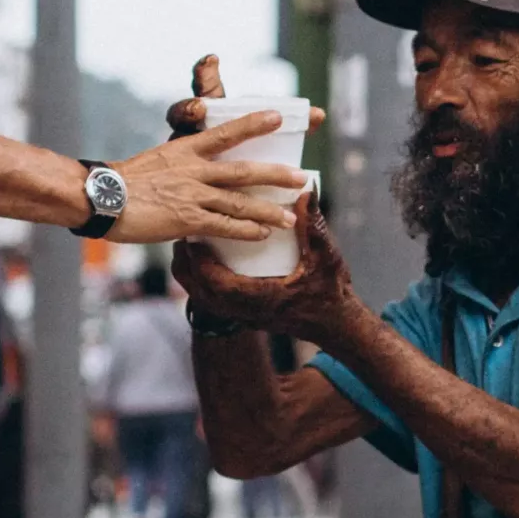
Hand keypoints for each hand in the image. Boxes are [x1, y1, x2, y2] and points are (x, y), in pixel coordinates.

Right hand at [105, 54, 328, 246]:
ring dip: (268, 210)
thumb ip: (177, 169)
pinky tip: (262, 234)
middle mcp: (194, 169)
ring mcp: (192, 194)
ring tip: (289, 217)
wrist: (101, 198)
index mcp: (185, 150)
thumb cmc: (121, 184)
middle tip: (301, 177)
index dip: (253, 123)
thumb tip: (191, 181)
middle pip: (244, 171)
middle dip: (275, 174)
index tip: (278, 117)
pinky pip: (224, 225)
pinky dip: (246, 230)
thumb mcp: (153, 163)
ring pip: (240, 201)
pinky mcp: (187, 219)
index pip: (226, 132)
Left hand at [173, 191, 358, 349]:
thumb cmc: (331, 291)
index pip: (218, 283)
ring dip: (191, 274)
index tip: (193, 238)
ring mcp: (243, 316)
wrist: (335, 324)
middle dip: (188, 264)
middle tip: (183, 236)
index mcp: (261, 299)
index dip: (201, 262)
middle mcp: (246, 311)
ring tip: (187, 246)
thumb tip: (307, 192)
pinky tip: (203, 262)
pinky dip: (201, 282)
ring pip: (202, 298)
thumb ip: (314, 226)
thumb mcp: (326, 257)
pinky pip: (211, 301)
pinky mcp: (243, 316)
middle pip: (200, 291)